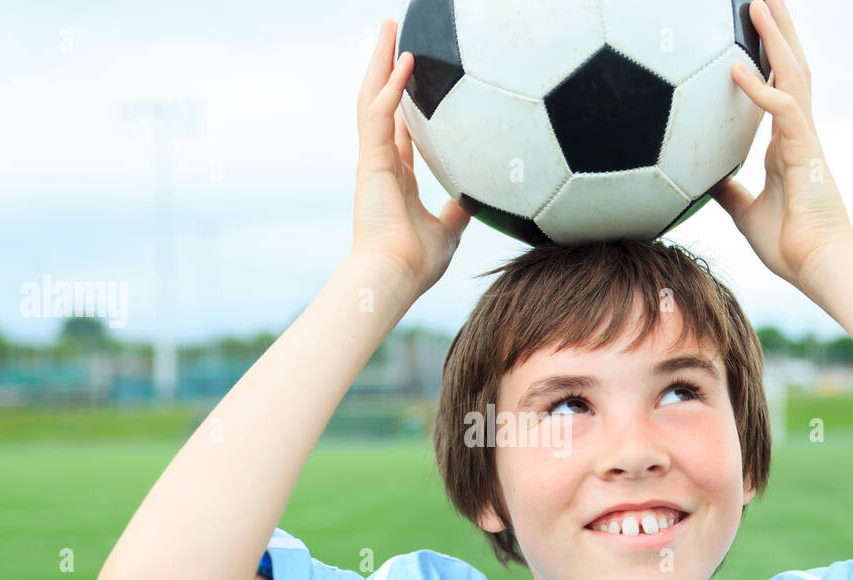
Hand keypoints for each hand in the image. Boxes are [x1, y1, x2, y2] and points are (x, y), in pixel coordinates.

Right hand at [351, 19, 470, 297]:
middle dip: (386, 67)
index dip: (404, 101)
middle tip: (393, 34)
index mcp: (397, 177)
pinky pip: (379, 115)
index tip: (413, 76)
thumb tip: (482, 200)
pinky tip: (405, 61)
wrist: (395, 277)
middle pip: (380, 103)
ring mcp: (373, 160)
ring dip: (381, 62)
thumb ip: (461, 211)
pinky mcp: (370, 162)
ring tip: (389, 29)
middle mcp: (381, 163)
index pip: (399, 129)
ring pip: (372, 99)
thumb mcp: (449, 231)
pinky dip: (391, 87)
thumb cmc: (416, 263)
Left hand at [710, 0, 852, 289]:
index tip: (754, 29)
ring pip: (792, 74)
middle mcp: (797, 132)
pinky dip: (760, 88)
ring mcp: (804, 137)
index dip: (768, 55)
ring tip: (759, 3)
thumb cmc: (789, 242)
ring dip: (775, 38)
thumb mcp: (744, 212)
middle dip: (778, 30)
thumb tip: (702, 180)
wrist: (815, 265)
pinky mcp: (805, 150)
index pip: (779, 85)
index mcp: (786, 142)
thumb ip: (727, 190)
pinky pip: (782, 109)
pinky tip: (736, 69)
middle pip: (790, 67)